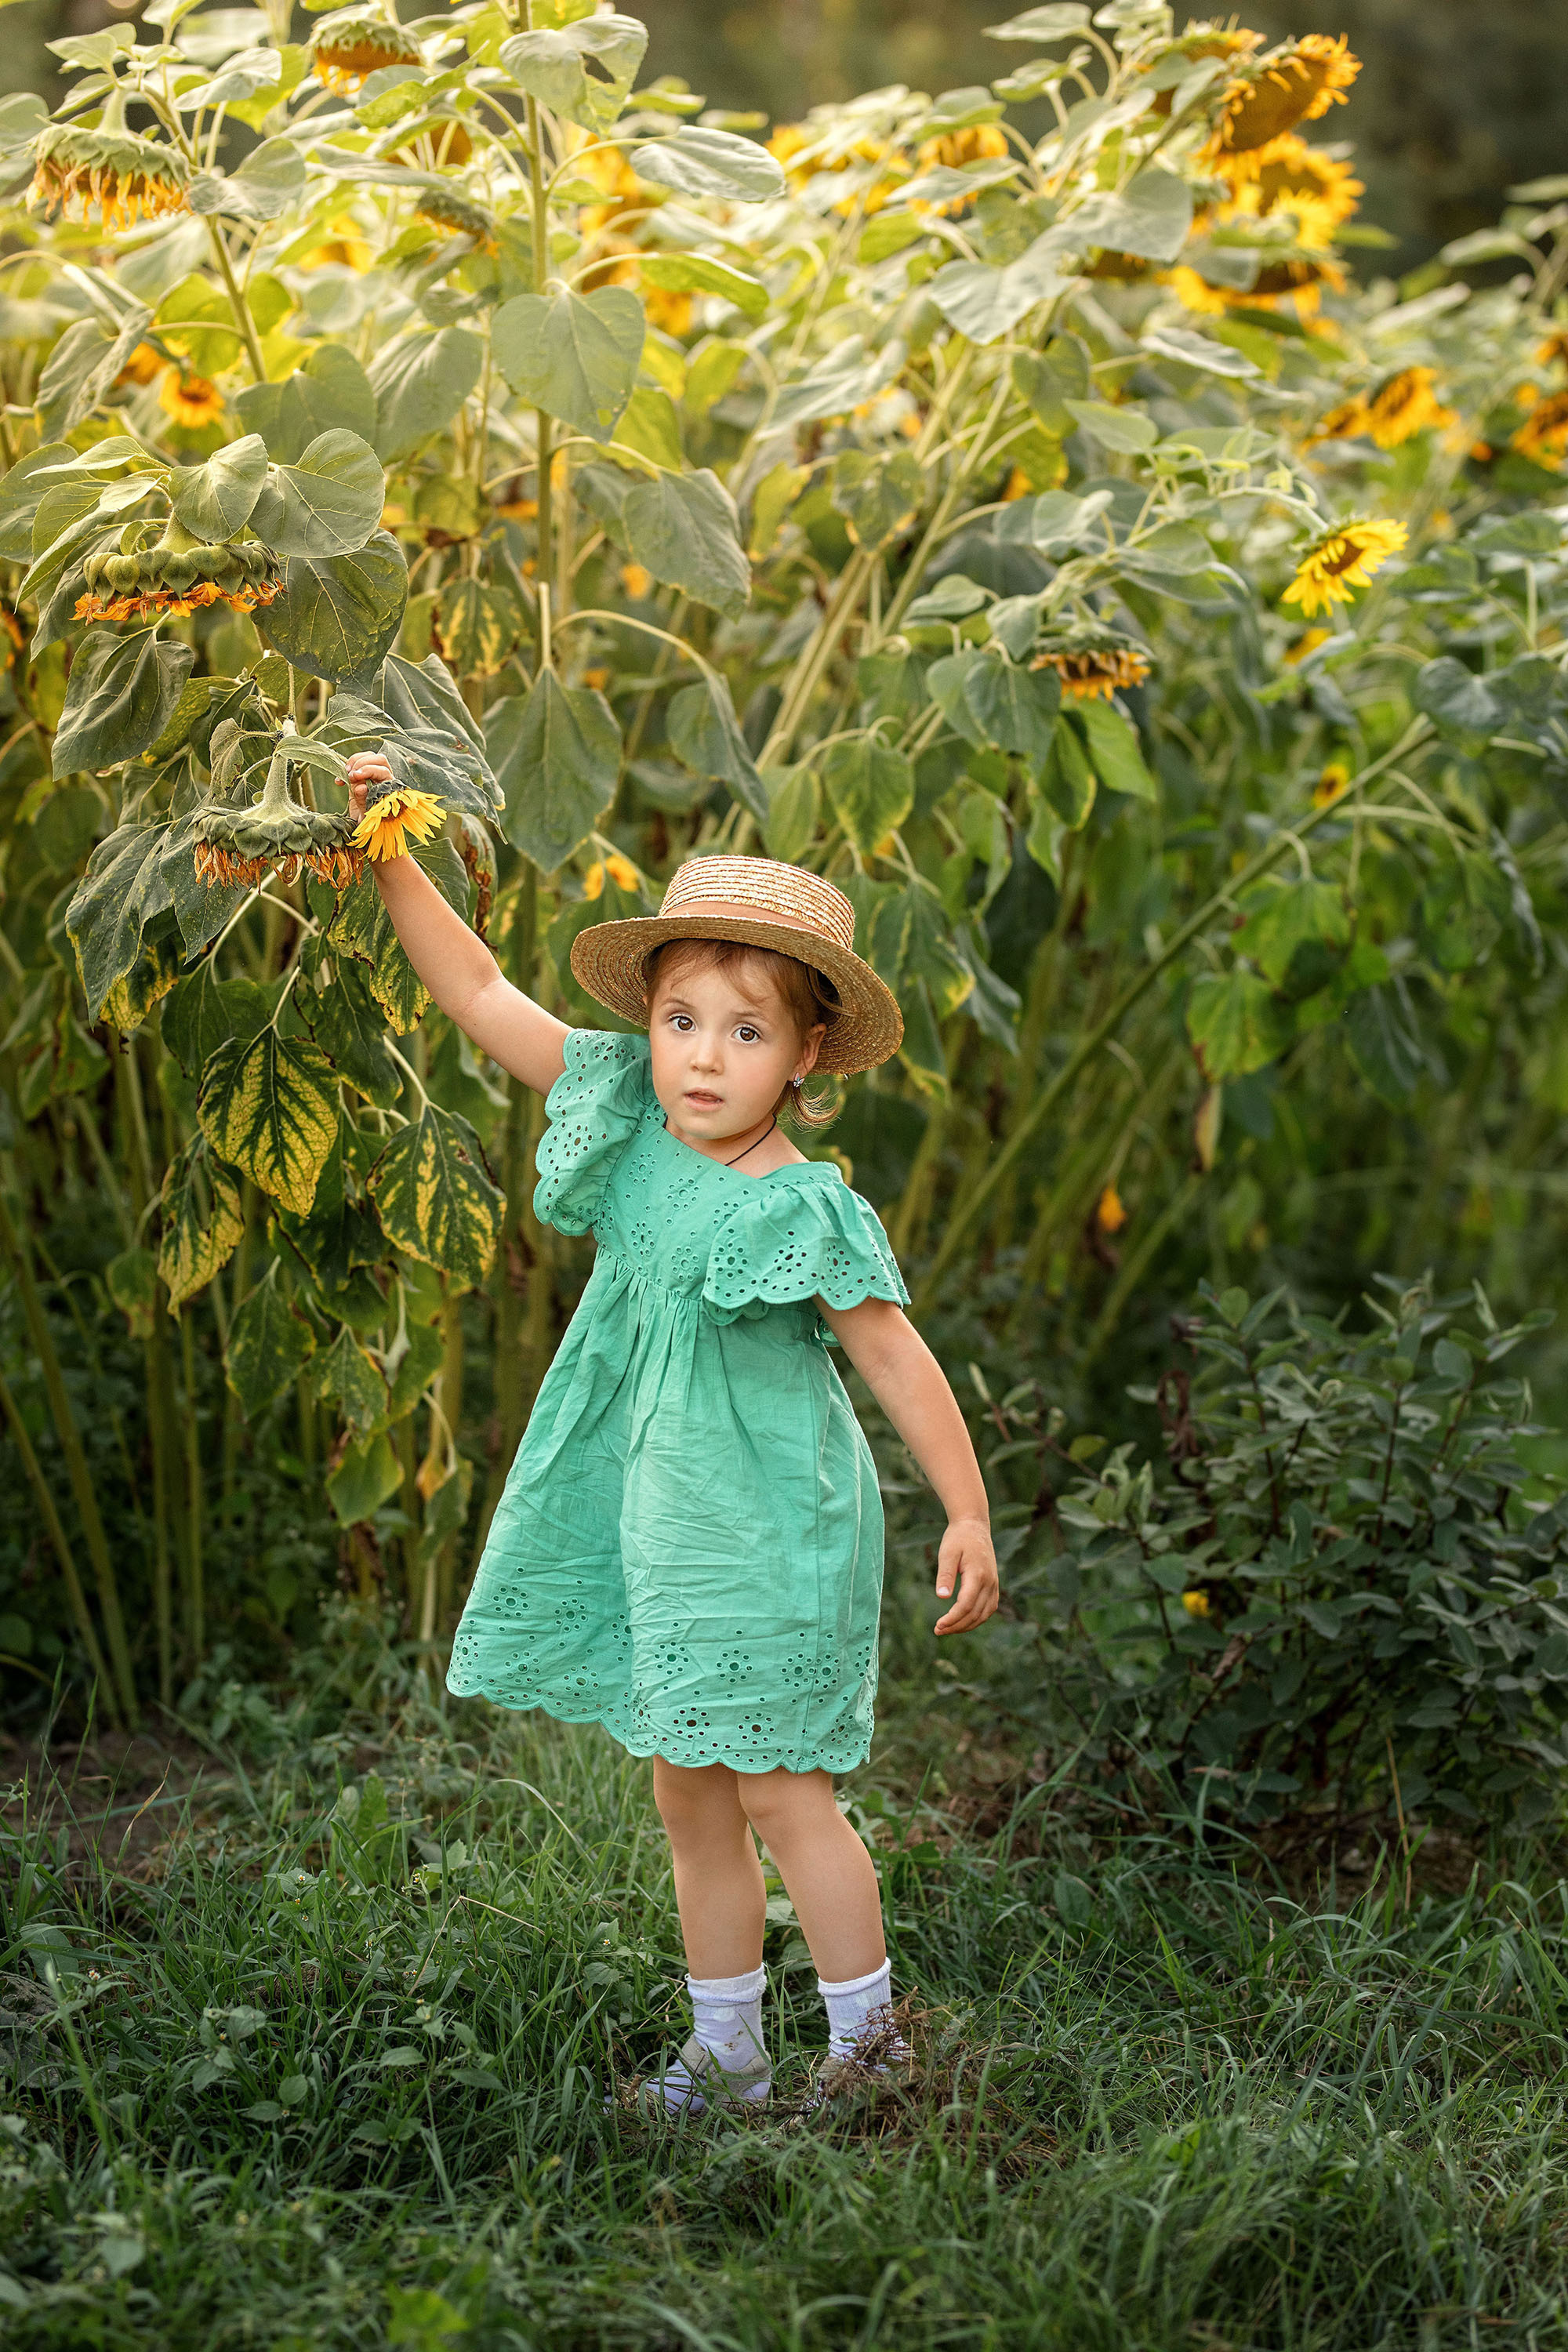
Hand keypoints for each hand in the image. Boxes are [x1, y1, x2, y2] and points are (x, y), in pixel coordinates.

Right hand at [345, 750, 392, 822]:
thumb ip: (364, 801)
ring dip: (354, 761)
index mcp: (390, 787)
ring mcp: (375, 773)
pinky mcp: (364, 772)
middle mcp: (385, 777)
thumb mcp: (366, 814)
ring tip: (344, 775)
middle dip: (361, 763)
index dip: (368, 771)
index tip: (353, 777)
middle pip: (379, 759)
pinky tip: (339, 782)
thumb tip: (361, 786)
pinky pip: (358, 760)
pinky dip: (347, 766)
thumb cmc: (369, 819)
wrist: (365, 822)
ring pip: (369, 756)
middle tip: (349, 776)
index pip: (383, 771)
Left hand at [933, 1515, 998, 1636]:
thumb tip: (941, 1597)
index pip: (966, 1605)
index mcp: (978, 1575)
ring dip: (966, 1626)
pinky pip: (989, 1609)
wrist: (974, 1526)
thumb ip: (945, 1575)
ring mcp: (994, 1584)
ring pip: (984, 1615)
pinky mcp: (994, 1585)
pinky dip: (977, 1619)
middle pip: (975, 1614)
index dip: (952, 1619)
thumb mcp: (947, 1553)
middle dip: (956, 1626)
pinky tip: (962, 1622)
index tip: (938, 1625)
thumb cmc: (958, 1538)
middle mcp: (990, 1582)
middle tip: (938, 1630)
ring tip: (947, 1629)